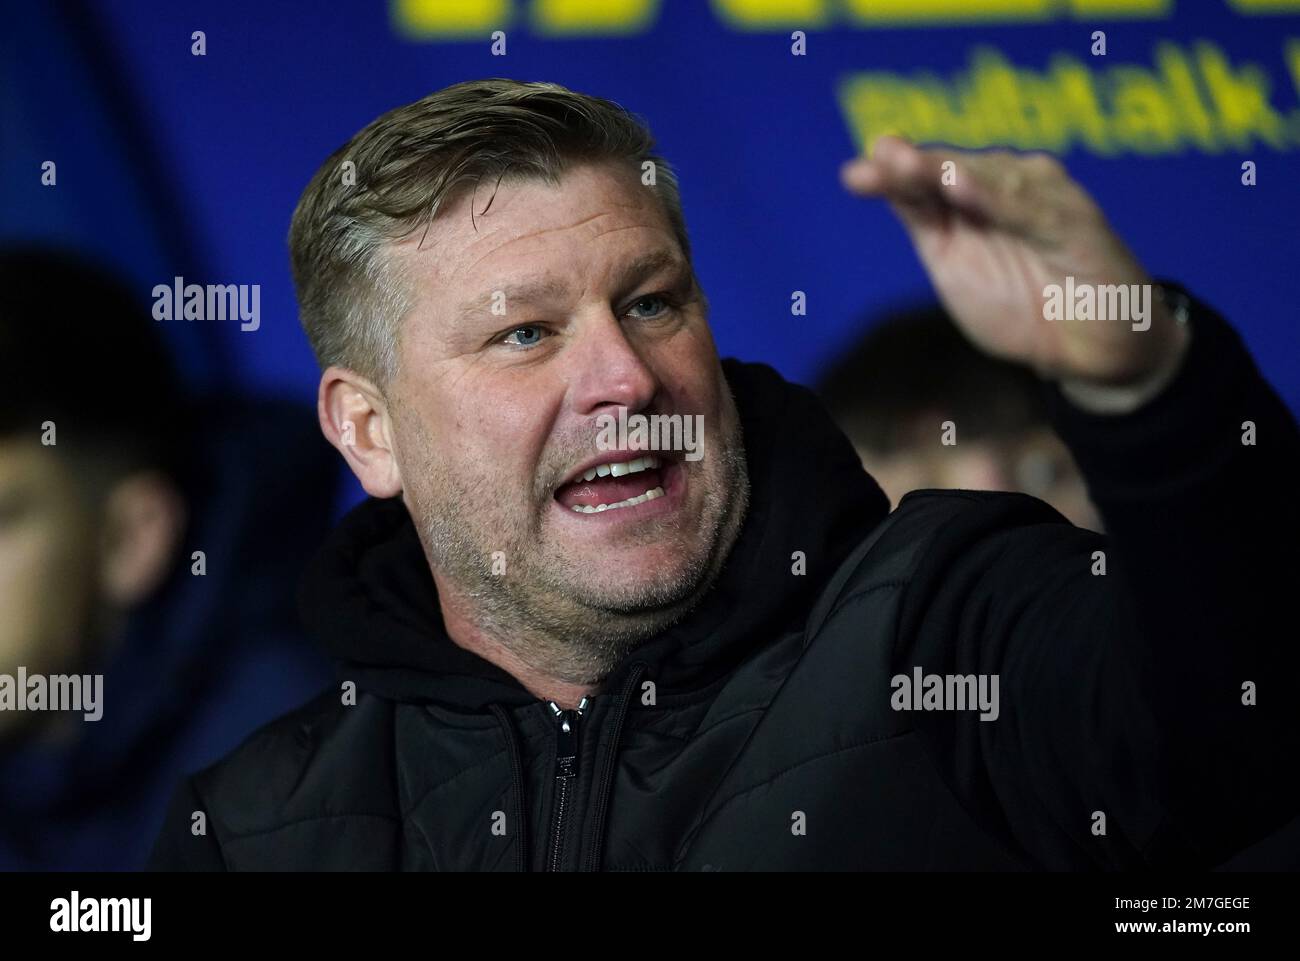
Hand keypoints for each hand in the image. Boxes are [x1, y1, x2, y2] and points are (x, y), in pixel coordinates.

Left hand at [841, 136, 1189, 410]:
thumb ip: (924, 222)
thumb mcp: (955, 265)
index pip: (926, 180)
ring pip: (989, 179)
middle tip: (879, 158)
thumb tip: (872, 174)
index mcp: (976, 195)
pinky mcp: (1078, 224)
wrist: (1089, 348)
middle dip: (914, 166)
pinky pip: (1031, 209)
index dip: (892, 173)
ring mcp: (1046, 200)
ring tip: (908, 164)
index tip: (853, 176)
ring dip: (945, 170)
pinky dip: (995, 198)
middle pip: (953, 169)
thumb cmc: (1022, 304)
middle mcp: (1010, 186)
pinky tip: (959, 186)